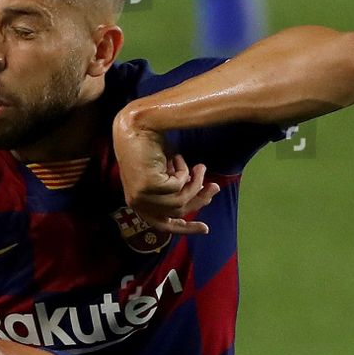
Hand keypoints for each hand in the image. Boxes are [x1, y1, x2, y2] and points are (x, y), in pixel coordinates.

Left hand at [113, 110, 219, 235]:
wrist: (137, 126)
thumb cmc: (150, 146)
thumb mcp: (165, 173)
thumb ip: (177, 190)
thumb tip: (201, 197)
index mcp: (138, 203)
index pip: (164, 225)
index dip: (185, 228)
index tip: (206, 229)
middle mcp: (137, 203)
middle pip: (177, 213)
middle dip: (200, 200)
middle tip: (216, 187)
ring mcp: (141, 196)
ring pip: (181, 200)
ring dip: (194, 182)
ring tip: (200, 166)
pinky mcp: (147, 186)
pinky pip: (178, 185)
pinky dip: (183, 170)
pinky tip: (176, 157)